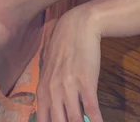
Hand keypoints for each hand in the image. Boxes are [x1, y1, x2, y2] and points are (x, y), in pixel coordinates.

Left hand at [36, 6, 103, 121]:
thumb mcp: (51, 71)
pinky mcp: (86, 82)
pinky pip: (91, 109)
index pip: (43, 121)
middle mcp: (53, 92)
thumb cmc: (64, 48)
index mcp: (43, 91)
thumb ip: (51, 91)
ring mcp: (69, 87)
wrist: (78, 27)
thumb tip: (56, 110)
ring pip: (75, 120)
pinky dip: (96, 120)